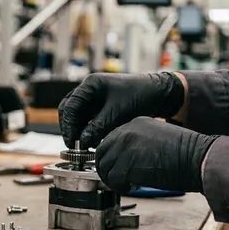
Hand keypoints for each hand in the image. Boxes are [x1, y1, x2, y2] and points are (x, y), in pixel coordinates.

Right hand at [58, 72, 185, 148]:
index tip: (72, 141)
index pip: (70, 106)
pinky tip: (92, 140)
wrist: (159, 94)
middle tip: (74, 144)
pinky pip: (87, 119)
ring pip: (77, 115)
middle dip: (70, 127)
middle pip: (69, 109)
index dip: (69, 125)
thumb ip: (98, 127)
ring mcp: (94, 97)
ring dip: (78, 129)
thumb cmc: (141, 96)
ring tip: (84, 145)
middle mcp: (89, 89)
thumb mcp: (118, 113)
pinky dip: (87, 129)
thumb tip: (83, 142)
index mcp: (90, 84)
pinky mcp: (100, 106)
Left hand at [95, 117, 217, 193]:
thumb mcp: (157, 139)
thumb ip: (139, 145)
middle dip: (106, 168)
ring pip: (105, 167)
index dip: (111, 156)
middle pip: (102, 152)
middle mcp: (126, 132)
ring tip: (126, 185)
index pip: (110, 140)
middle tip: (115, 179)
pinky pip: (113, 179)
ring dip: (112, 179)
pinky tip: (131, 187)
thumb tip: (125, 161)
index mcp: (134, 124)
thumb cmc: (186, 153)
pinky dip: (119, 187)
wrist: (199, 158)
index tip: (116, 167)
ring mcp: (125, 147)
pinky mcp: (127, 164)